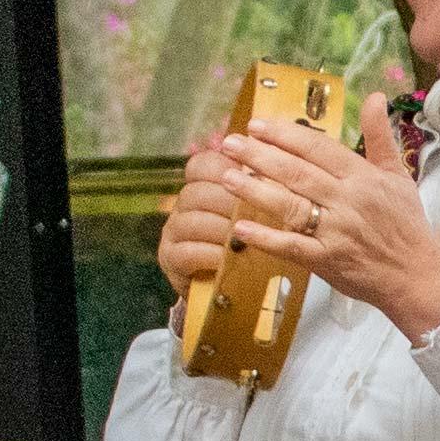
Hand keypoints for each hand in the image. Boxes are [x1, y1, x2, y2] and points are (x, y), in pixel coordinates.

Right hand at [158, 134, 249, 291]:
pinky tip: (229, 258)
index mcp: (199, 186)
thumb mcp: (257, 213)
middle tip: (254, 210)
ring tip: (244, 237)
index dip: (223, 167)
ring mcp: (173, 232)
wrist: (230, 288)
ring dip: (221, 228)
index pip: (201, 164)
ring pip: (191, 221)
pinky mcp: (171, 259)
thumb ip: (258, 187)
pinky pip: (187, 252)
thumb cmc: (249, 242)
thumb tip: (269, 152)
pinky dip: (212, 254)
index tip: (248, 174)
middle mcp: (182, 206)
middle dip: (227, 201)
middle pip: (196, 192)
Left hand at [220, 105, 439, 339]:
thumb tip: (375, 96)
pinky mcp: (327, 261)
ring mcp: (336, 232)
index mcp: (363, 177)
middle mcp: (347, 201)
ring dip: (255, 191)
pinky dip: (266, 239)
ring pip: (291, 206)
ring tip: (226, 177)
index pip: (318, 148)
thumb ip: (380, 136)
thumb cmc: (406, 224)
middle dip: (260, 157)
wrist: (420, 275)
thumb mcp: (398, 175)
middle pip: (297, 173)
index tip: (257, 125)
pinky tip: (240, 229)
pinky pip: (292, 248)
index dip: (285, 135)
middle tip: (229, 144)